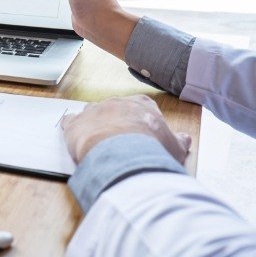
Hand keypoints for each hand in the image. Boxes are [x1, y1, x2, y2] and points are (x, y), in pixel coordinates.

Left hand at [61, 95, 190, 163]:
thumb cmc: (151, 149)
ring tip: (96, 139)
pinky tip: (74, 137)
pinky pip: (70, 122)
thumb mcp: (174, 147)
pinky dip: (72, 128)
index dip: (140, 120)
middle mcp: (116, 103)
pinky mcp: (75, 123)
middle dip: (116, 121)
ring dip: (93, 123)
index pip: (141, 106)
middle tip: (118, 140)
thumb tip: (185, 139)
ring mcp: (94, 111)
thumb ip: (179, 141)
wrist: (124, 154)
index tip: (140, 131)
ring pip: (92, 113)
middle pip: (115, 109)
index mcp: (142, 104)